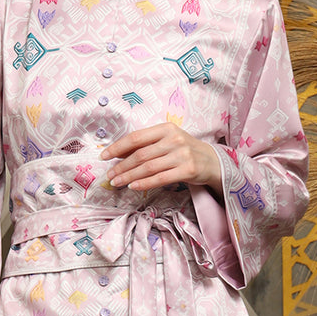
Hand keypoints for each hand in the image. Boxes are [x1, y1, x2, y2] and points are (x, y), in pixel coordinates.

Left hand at [102, 124, 221, 194]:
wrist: (212, 161)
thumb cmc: (184, 150)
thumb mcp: (167, 141)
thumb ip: (146, 145)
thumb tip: (118, 154)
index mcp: (166, 128)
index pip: (136, 137)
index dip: (117, 147)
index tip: (104, 156)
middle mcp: (174, 139)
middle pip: (140, 154)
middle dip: (121, 166)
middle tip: (109, 175)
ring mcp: (182, 154)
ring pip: (148, 167)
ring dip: (129, 176)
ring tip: (117, 182)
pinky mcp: (188, 170)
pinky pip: (161, 178)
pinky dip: (145, 183)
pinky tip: (133, 186)